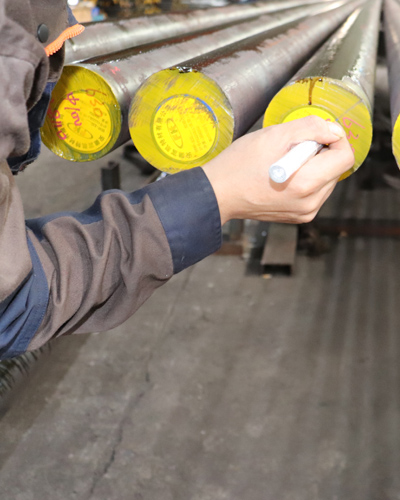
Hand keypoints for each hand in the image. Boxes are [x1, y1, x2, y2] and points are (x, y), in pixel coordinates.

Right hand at [202, 116, 353, 224]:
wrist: (218, 194)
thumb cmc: (240, 165)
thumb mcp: (275, 135)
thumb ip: (312, 127)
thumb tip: (334, 130)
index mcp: (306, 183)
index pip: (345, 157)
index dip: (335, 138)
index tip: (316, 134)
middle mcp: (310, 203)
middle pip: (337, 169)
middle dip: (321, 153)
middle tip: (291, 149)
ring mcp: (305, 213)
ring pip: (327, 180)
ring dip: (313, 167)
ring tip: (285, 164)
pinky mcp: (298, 217)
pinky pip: (315, 192)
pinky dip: (306, 180)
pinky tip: (284, 177)